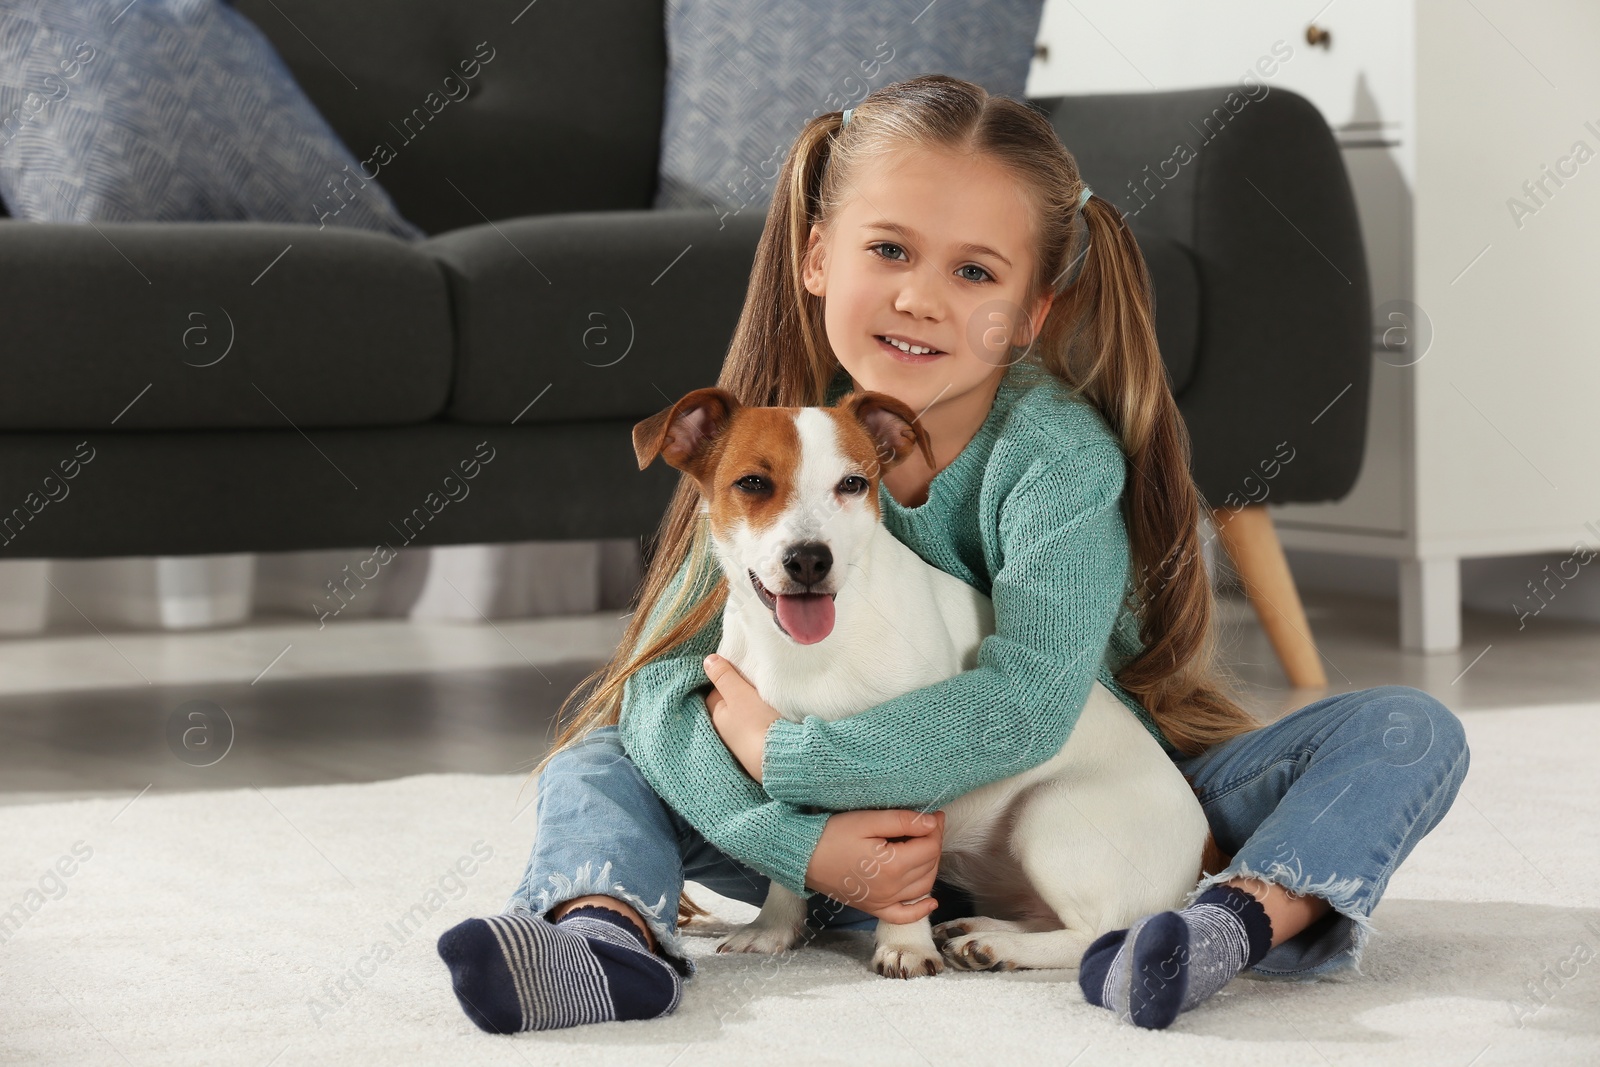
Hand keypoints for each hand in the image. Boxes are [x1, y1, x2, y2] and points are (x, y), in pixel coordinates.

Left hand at [703, 653, 780, 782]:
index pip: (716, 690)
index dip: (729, 677)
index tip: (743, 671)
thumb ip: (723, 675)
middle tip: (756, 683)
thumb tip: (708, 661)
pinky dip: (763, 720)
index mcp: (716, 716)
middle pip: (731, 703)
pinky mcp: (758, 748)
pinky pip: (758, 727)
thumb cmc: (756, 722)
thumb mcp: (737, 692)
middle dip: (741, 693)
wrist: (781, 755)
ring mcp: (741, 742)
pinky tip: (773, 716)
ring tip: (767, 699)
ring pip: (745, 715)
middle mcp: (724, 731)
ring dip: (753, 707)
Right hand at [805, 809, 944, 923]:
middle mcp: (892, 888)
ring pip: (923, 887)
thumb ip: (902, 821)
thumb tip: (932, 822)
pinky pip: (904, 916)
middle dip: (933, 843)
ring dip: (930, 867)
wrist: (802, 857)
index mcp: (892, 865)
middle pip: (929, 866)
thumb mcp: (867, 820)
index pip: (929, 847)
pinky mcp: (874, 908)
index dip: (935, 829)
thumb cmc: (832, 835)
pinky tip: (930, 901)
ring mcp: (883, 902)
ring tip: (924, 847)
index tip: (934, 814)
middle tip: (928, 825)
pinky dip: (920, 910)